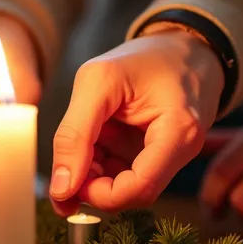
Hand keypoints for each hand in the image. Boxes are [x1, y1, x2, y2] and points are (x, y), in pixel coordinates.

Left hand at [49, 28, 221, 212]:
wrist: (181, 48)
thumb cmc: (145, 58)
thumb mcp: (97, 81)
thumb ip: (74, 133)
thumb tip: (61, 188)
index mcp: (177, 132)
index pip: (138, 189)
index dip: (99, 195)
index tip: (69, 183)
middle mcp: (181, 151)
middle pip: (131, 193)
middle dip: (92, 185)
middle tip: (65, 164)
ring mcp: (171, 155)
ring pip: (125, 186)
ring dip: (95, 173)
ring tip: (86, 137)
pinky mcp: (160, 155)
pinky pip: (127, 172)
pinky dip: (103, 163)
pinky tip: (97, 139)